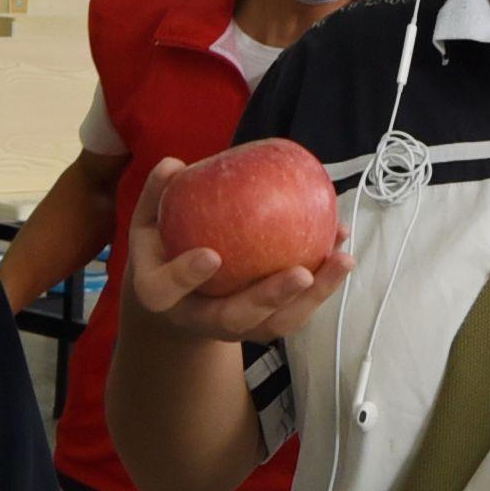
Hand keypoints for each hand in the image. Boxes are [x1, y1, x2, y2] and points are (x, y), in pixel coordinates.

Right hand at [125, 164, 348, 345]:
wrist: (178, 301)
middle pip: (236, 318)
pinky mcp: (265, 323)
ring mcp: (237, 326)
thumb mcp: (148, 225)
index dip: (188, 275)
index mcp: (161, 296)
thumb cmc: (163, 253)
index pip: (168, 290)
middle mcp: (201, 319)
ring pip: (277, 322)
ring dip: (314, 296)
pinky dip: (324, 282)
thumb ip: (157, 196)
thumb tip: (172, 164)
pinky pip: (298, 308)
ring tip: (341, 261)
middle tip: (301, 274)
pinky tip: (341, 250)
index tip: (212, 254)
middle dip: (271, 298)